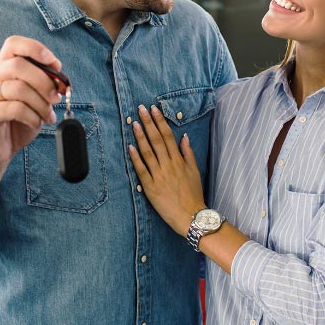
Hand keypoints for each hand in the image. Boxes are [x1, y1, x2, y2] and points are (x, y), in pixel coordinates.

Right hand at [0, 36, 64, 171]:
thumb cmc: (14, 123)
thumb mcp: (34, 100)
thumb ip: (43, 86)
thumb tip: (59, 78)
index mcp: (0, 68)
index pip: (14, 44)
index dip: (36, 49)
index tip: (55, 64)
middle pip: (18, 64)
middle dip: (44, 80)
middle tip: (55, 97)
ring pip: (18, 87)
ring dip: (40, 103)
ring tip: (47, 115)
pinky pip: (14, 108)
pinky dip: (32, 116)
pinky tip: (35, 123)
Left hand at [128, 104, 205, 236]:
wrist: (190, 216)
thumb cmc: (193, 194)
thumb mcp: (194, 171)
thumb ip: (188, 153)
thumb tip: (184, 137)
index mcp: (179, 160)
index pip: (168, 136)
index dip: (160, 121)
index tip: (154, 109)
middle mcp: (168, 165)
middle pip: (157, 140)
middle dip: (148, 123)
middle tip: (141, 109)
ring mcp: (159, 175)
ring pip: (148, 152)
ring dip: (140, 136)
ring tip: (133, 123)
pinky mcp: (150, 187)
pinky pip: (141, 170)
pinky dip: (135, 158)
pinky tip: (130, 147)